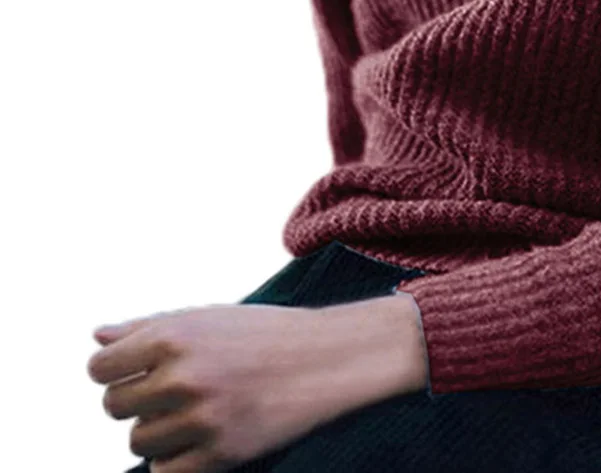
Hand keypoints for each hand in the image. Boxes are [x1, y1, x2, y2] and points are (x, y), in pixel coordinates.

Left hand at [87, 296, 424, 472]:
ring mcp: (201, 418)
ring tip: (194, 411)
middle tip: (175, 390)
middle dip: (138, 400)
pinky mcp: (220, 455)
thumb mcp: (207, 317)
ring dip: (158, 431)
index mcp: (174, 335)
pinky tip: (200, 438)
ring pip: (138, 442)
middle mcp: (182, 376)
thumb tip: (97, 336)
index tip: (138, 371)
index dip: (115, 371)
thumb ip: (147, 326)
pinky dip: (175, 460)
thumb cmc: (265, 333)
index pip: (100, 369)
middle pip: (114, 407)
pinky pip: (165, 472)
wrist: (328, 358)